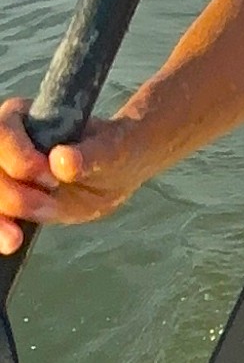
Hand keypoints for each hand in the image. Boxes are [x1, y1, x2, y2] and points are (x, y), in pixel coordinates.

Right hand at [0, 98, 152, 255]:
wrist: (115, 171)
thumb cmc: (114, 152)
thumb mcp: (112, 152)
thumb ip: (89, 156)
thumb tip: (61, 159)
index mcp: (24, 119)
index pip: (0, 133)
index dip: (19, 158)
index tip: (50, 177)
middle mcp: (5, 142)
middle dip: (12, 194)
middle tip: (47, 206)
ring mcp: (3, 170)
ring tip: (15, 239)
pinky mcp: (7, 197)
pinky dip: (0, 229)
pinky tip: (10, 243)